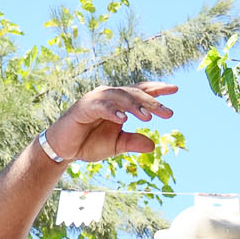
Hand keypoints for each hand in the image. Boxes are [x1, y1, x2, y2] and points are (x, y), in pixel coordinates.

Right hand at [44, 82, 177, 162]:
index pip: (140, 91)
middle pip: (134, 94)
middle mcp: (108, 96)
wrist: (64, 149)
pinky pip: (101, 107)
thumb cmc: (89, 143)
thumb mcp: (116, 145)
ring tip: (148, 118)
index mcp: (118, 102)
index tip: (175, 90)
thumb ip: (133, 142)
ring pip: (119, 97)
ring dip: (134, 107)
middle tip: (167, 113)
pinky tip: (123, 119)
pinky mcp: (84, 108)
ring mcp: (96, 99)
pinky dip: (112, 111)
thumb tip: (153, 145)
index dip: (156, 89)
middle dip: (151, 103)